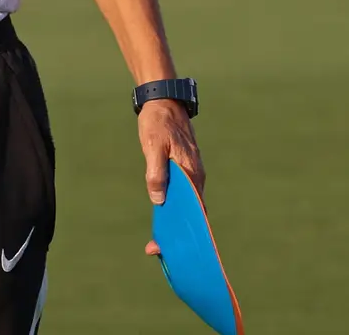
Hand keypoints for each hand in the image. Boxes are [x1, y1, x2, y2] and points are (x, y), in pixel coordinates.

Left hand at [139, 99, 204, 255]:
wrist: (163, 100)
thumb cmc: (158, 122)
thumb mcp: (153, 146)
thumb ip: (156, 173)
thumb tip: (159, 200)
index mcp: (191, 173)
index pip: (193, 210)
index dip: (182, 230)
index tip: (167, 246)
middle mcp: (195, 176)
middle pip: (190, 212)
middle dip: (175, 232)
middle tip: (155, 249)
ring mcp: (191, 173)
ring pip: (186, 203)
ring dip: (173, 220)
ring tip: (157, 240)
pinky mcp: (184, 169)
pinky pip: (182, 193)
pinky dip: (173, 207)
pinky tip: (161, 215)